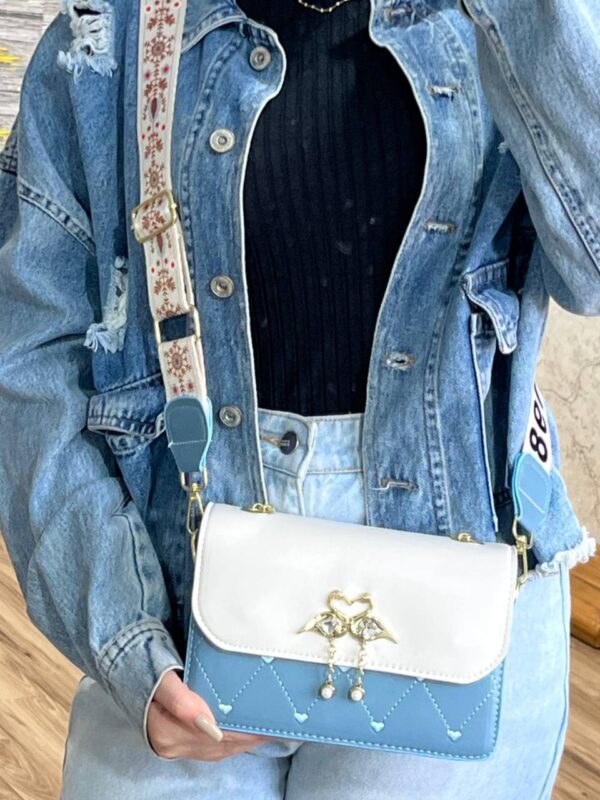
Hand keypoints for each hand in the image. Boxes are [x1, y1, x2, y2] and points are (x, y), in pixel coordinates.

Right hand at [147, 669, 271, 760]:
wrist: (124, 667)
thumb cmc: (144, 669)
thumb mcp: (161, 680)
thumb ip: (181, 701)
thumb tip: (209, 724)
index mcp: (167, 732)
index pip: (215, 737)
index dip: (242, 732)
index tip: (265, 724)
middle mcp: (171, 745)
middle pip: (218, 745)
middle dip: (247, 737)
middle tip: (275, 725)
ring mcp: (175, 746)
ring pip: (217, 749)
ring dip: (242, 740)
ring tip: (267, 729)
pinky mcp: (179, 742)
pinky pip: (211, 748)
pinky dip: (231, 741)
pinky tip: (246, 733)